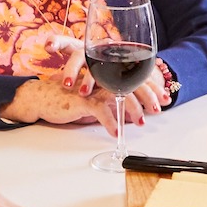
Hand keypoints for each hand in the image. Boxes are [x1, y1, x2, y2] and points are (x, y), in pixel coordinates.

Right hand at [1, 68, 167, 134]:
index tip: (164, 99)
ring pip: (120, 94)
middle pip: (132, 82)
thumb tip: (130, 113)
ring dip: (132, 110)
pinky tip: (117, 131)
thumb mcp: (94, 99)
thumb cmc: (68, 99)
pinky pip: (101, 109)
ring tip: (140, 122)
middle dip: (148, 97)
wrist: (42, 97)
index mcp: (107, 74)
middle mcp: (101, 76)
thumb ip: (111, 101)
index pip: (134, 77)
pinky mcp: (81, 98)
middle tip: (157, 110)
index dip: (152, 87)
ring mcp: (92, 86)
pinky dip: (111, 121)